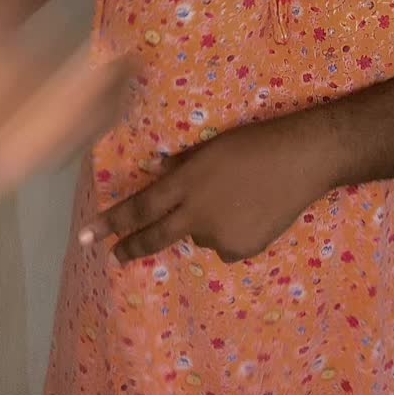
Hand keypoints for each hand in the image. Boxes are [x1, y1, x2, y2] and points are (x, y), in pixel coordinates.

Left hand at [81, 109, 339, 264]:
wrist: (304, 158)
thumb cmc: (256, 140)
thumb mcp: (212, 146)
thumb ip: (183, 166)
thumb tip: (161, 176)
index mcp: (187, 182)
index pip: (140, 208)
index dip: (112, 222)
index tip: (89, 234)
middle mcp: (197, 214)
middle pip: (154, 236)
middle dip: (130, 247)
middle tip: (115, 254)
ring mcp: (219, 235)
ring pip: (198, 235)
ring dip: (204, 222)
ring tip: (238, 196)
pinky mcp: (242, 249)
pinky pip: (225, 244)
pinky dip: (230, 231)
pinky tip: (252, 211)